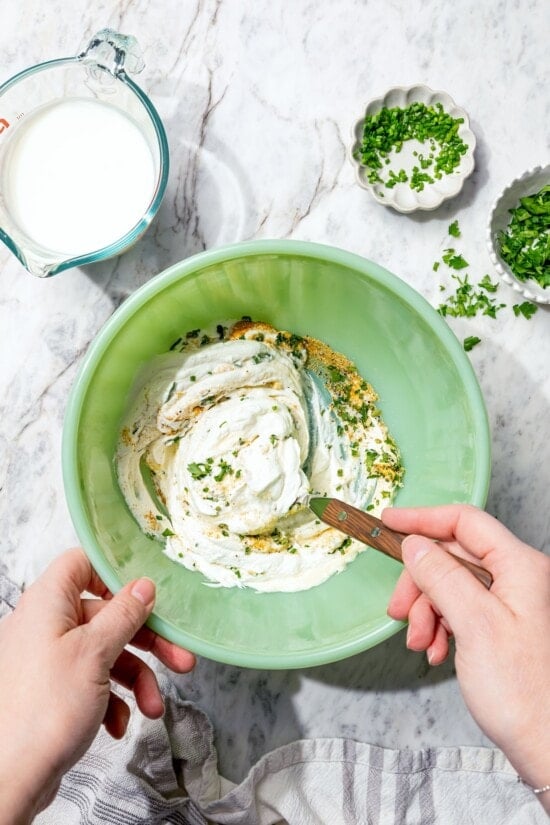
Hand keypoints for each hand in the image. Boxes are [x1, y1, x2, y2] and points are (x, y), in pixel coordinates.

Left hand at [0, 548, 194, 822]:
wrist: (10, 778)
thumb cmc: (42, 713)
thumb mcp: (95, 653)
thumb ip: (123, 614)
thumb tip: (142, 587)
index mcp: (47, 603)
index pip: (81, 564)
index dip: (115, 573)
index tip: (147, 592)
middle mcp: (44, 626)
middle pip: (105, 614)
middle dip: (145, 641)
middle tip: (177, 656)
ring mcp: (47, 659)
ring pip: (104, 653)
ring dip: (135, 678)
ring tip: (152, 706)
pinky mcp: (51, 691)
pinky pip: (91, 682)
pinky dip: (112, 700)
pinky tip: (119, 723)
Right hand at [383, 505, 549, 810]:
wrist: (547, 746)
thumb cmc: (524, 693)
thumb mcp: (473, 625)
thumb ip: (441, 576)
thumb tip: (414, 544)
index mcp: (520, 567)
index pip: (465, 522)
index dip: (423, 518)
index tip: (389, 522)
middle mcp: (519, 578)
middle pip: (454, 557)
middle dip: (421, 583)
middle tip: (399, 612)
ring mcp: (512, 603)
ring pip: (453, 585)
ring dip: (428, 611)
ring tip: (422, 644)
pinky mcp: (504, 625)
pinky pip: (461, 610)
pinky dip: (442, 626)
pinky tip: (439, 651)